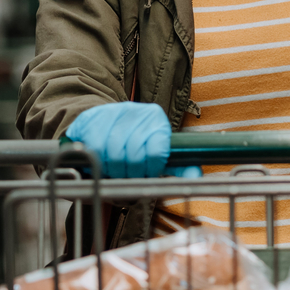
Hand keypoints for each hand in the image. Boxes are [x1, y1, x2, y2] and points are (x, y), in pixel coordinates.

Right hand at [63, 103, 198, 178]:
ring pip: (114, 153)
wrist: (102, 123)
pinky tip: (101, 160)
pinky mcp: (93, 118)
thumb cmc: (133, 143)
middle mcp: (138, 112)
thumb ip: (178, 167)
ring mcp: (114, 113)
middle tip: (127, 175)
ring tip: (114, 169)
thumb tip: (196, 176)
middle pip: (135, 155)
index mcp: (158, 120)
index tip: (145, 173)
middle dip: (130, 173)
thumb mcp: (158, 154)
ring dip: (113, 170)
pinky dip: (97, 161)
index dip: (149, 170)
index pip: (157, 152)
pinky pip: (96, 148)